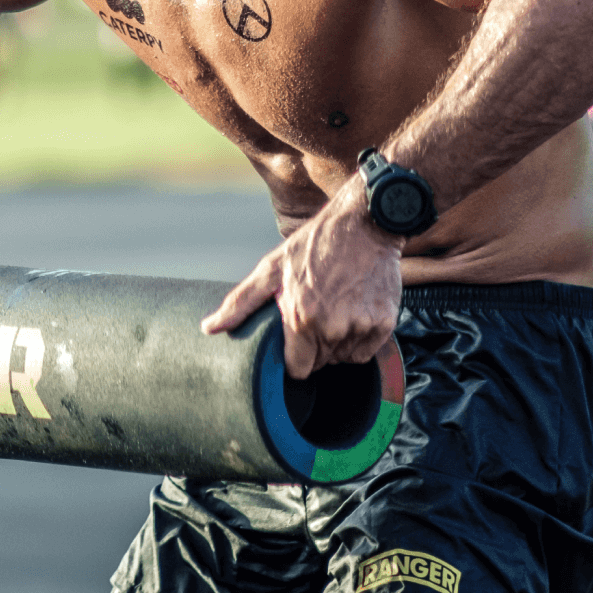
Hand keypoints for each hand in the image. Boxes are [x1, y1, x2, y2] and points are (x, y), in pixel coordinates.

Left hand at [203, 185, 402, 375]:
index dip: (295, 357)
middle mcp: (331, 327)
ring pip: (344, 358)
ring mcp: (360, 326)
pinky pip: (367, 351)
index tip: (297, 338)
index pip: (298, 369)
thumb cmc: (315, 244)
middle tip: (318, 312)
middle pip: (321, 363)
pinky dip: (361, 338)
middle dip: (316, 346)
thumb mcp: (272, 268)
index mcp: (301, 318)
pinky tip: (355, 310)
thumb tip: (208, 328)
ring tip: (337, 308)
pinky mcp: (384, 323)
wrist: (364, 222)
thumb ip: (239, 303)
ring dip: (339, 342)